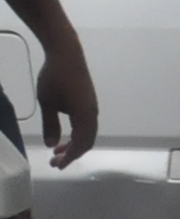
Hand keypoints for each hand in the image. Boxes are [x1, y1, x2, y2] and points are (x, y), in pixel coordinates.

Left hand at [31, 46, 94, 166]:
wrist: (66, 53)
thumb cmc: (55, 77)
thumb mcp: (47, 103)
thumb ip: (50, 125)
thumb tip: (52, 145)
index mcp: (85, 117)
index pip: (81, 144)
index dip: (70, 157)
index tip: (57, 165)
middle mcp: (93, 114)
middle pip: (87, 141)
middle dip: (72, 153)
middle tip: (55, 161)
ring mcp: (92, 107)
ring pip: (87, 133)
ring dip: (74, 143)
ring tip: (58, 149)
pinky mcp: (88, 101)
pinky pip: (86, 124)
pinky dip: (77, 133)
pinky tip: (65, 132)